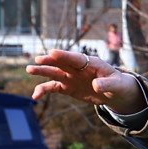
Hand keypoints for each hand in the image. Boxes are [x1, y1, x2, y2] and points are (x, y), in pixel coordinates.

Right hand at [27, 47, 142, 110]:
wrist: (114, 92)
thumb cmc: (117, 84)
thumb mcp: (116, 84)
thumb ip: (107, 84)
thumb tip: (96, 85)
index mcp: (90, 62)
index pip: (76, 58)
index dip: (65, 56)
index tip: (53, 52)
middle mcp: (77, 68)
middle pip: (62, 62)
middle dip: (50, 61)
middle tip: (39, 60)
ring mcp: (70, 77)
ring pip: (54, 73)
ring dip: (42, 71)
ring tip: (29, 69)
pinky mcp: (67, 87)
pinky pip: (53, 88)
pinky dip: (44, 90)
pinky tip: (35, 96)